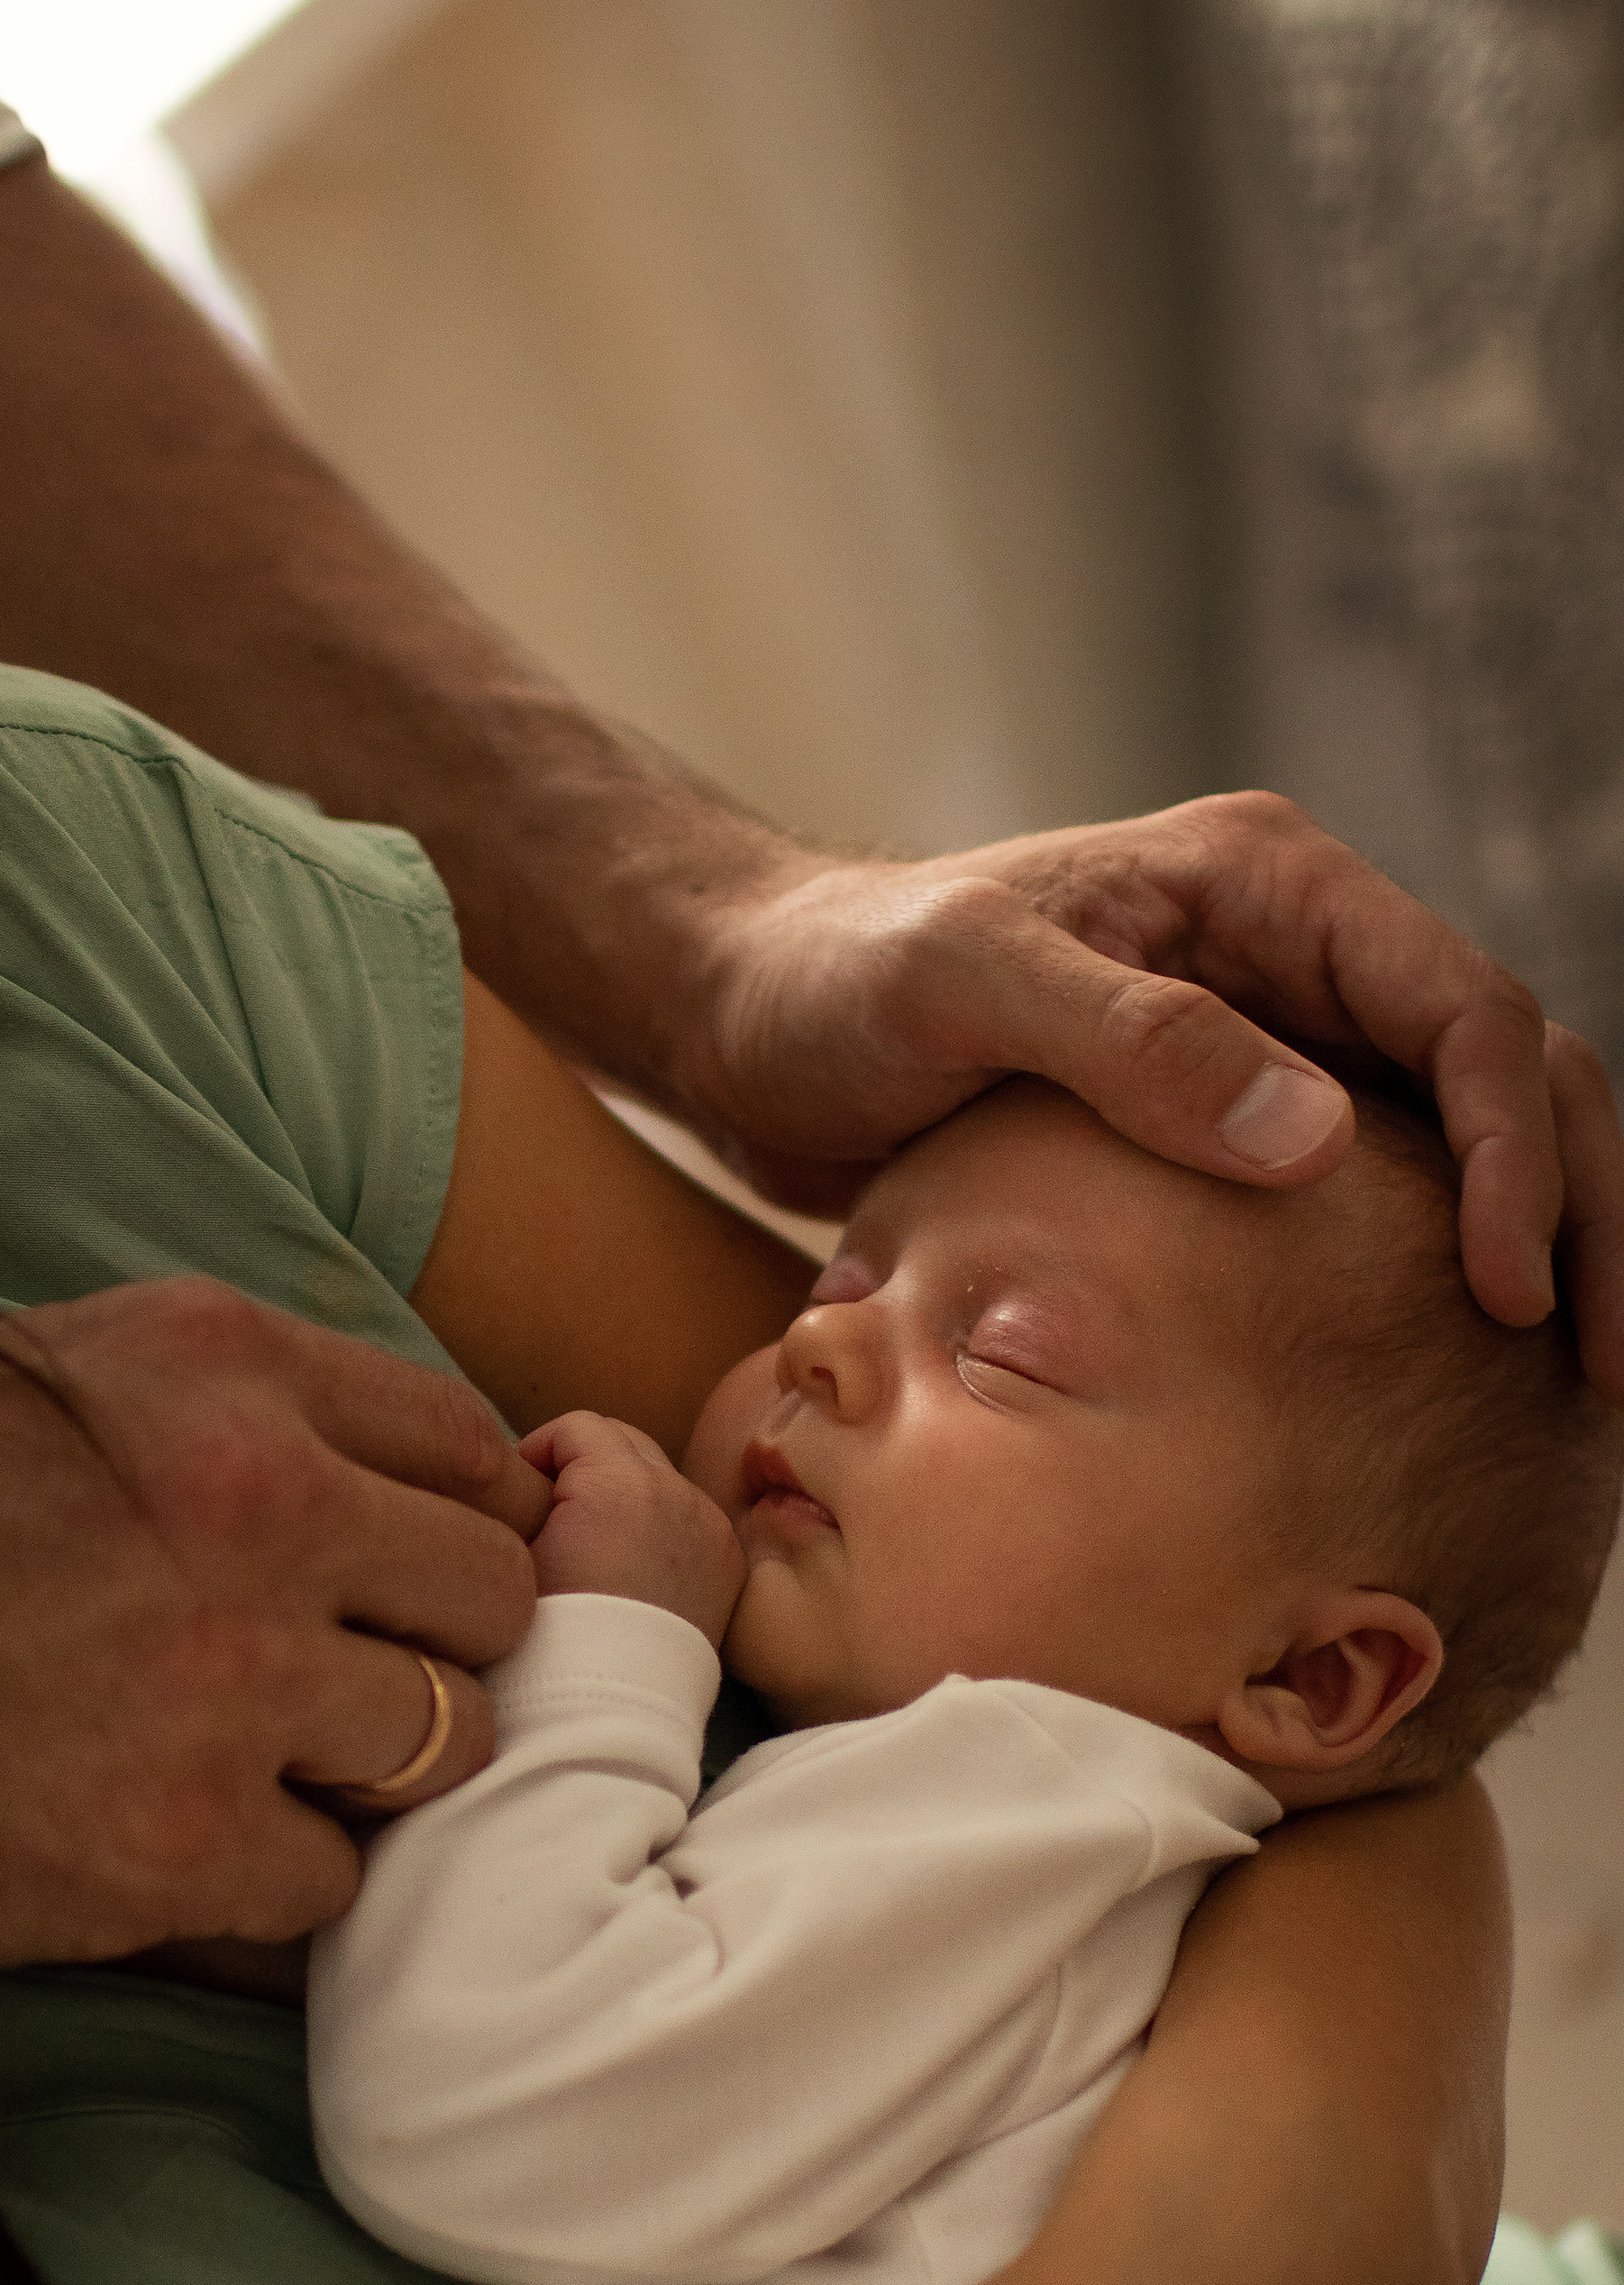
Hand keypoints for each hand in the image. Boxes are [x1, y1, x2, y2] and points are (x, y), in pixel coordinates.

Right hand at [0, 1277, 549, 1972]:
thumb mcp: (53, 1369)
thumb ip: (239, 1403)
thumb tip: (395, 1470)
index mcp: (227, 1366)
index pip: (467, 1443)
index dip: (455, 1522)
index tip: (409, 1574)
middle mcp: (261, 1503)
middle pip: (493, 1596)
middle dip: (435, 1647)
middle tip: (345, 1683)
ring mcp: (233, 1679)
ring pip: (447, 1742)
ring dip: (366, 1770)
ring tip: (255, 1766)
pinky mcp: (183, 1839)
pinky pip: (333, 1881)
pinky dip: (270, 1883)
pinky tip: (173, 1847)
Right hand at [519, 1410, 744, 1643]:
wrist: (604, 1720)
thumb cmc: (538, 1642)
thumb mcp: (509, 1553)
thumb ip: (520, 1497)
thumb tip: (523, 1481)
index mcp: (619, 1484)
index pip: (575, 1427)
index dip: (537, 1454)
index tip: (514, 1496)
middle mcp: (679, 1494)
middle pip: (625, 1441)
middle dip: (584, 1467)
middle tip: (547, 1518)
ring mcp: (711, 1529)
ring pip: (659, 1479)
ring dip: (622, 1496)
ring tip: (588, 1550)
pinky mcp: (729, 1564)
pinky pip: (687, 1519)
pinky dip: (658, 1528)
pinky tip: (629, 1574)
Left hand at [681, 796, 1623, 1391]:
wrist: (746, 1015)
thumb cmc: (833, 981)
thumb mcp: (962, 986)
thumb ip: (1131, 1040)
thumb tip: (1319, 1137)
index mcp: (1268, 885)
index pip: (1465, 1011)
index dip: (1515, 1154)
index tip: (1512, 1296)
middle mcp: (1298, 954)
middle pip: (1509, 1075)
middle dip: (1578, 1212)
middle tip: (1600, 1374)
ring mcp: (1273, 1039)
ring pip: (1463, 1141)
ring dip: (1530, 1248)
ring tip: (1561, 1399)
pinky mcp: (1226, 1126)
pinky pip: (1373, 1198)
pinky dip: (1426, 1278)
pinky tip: (1441, 1382)